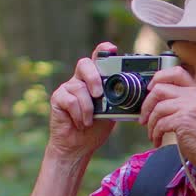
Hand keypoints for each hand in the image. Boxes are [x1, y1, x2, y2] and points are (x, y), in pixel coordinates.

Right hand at [47, 42, 117, 160]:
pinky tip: (82, 123)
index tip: (112, 49)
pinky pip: (70, 100)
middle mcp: (80, 80)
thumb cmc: (96, 128)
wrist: (79, 146)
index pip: (98, 59)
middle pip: (84, 64)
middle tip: (99, 95)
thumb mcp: (112, 112)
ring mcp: (68, 88)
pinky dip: (79, 113)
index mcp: (95, 80)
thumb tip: (137, 96)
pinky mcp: (58, 98)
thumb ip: (119, 100)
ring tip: (90, 120)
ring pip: (78, 87)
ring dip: (88, 107)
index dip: (103, 50)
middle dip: (93, 78)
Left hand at [139, 67, 195, 173]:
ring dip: (150, 123)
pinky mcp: (182, 120)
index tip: (150, 90)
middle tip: (144, 117)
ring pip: (157, 108)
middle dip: (147, 104)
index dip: (158, 78)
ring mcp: (188, 107)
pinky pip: (160, 124)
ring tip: (152, 134)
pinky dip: (155, 134)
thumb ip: (184, 105)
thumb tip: (161, 105)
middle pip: (159, 89)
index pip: (176, 72)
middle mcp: (193, 95)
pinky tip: (158, 141)